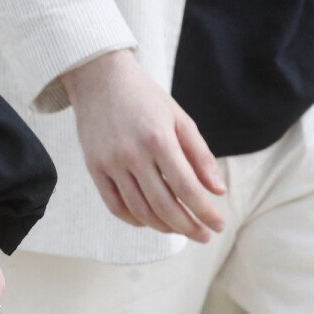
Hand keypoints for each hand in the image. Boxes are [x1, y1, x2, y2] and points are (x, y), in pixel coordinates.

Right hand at [61, 50, 225, 241]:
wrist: (99, 78)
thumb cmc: (145, 97)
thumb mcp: (179, 118)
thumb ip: (199, 154)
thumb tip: (217, 191)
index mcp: (159, 139)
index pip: (187, 189)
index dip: (206, 212)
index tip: (219, 225)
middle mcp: (133, 154)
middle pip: (165, 206)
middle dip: (189, 227)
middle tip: (204, 235)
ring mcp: (110, 163)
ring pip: (140, 211)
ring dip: (164, 227)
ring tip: (180, 229)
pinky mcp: (94, 167)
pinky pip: (115, 205)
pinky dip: (134, 220)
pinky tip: (150, 221)